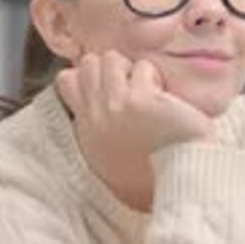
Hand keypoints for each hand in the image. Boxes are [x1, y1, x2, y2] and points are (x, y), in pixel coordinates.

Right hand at [56, 51, 211, 183]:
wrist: (177, 184)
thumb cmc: (154, 178)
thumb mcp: (111, 161)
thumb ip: (101, 133)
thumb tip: (103, 113)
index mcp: (87, 130)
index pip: (67, 81)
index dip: (88, 76)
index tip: (110, 85)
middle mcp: (95, 116)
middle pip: (88, 64)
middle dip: (110, 68)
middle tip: (132, 86)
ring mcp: (115, 106)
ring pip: (111, 59)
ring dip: (132, 69)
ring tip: (148, 90)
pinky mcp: (140, 100)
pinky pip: (142, 68)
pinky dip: (154, 78)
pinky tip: (165, 98)